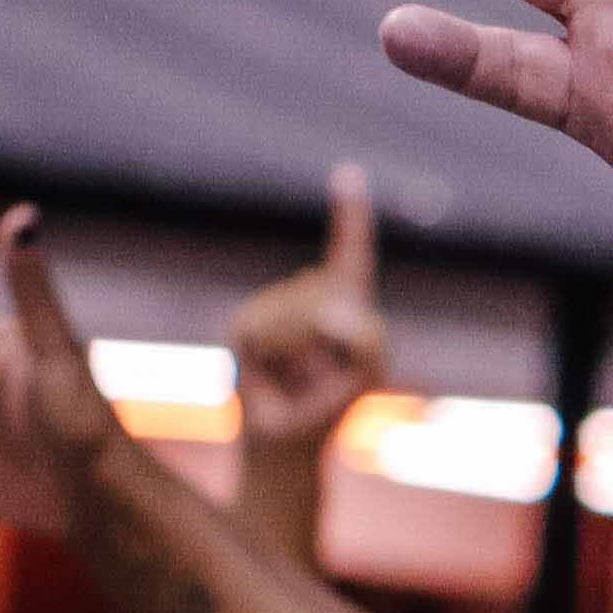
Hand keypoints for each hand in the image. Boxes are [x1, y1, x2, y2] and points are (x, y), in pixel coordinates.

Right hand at [229, 164, 391, 454]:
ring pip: (297, 314)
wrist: (283, 439)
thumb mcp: (366, 374)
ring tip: (298, 375)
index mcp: (345, 302)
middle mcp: (306, 295)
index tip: (348, 173)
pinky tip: (273, 374)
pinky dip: (276, 357)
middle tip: (324, 372)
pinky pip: (265, 329)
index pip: (349, 254)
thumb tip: (336, 312)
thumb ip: (368, 341)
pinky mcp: (243, 326)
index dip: (350, 216)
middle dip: (335, 339)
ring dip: (306, 353)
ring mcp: (272, 307)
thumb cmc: (329, 406)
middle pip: (328, 296)